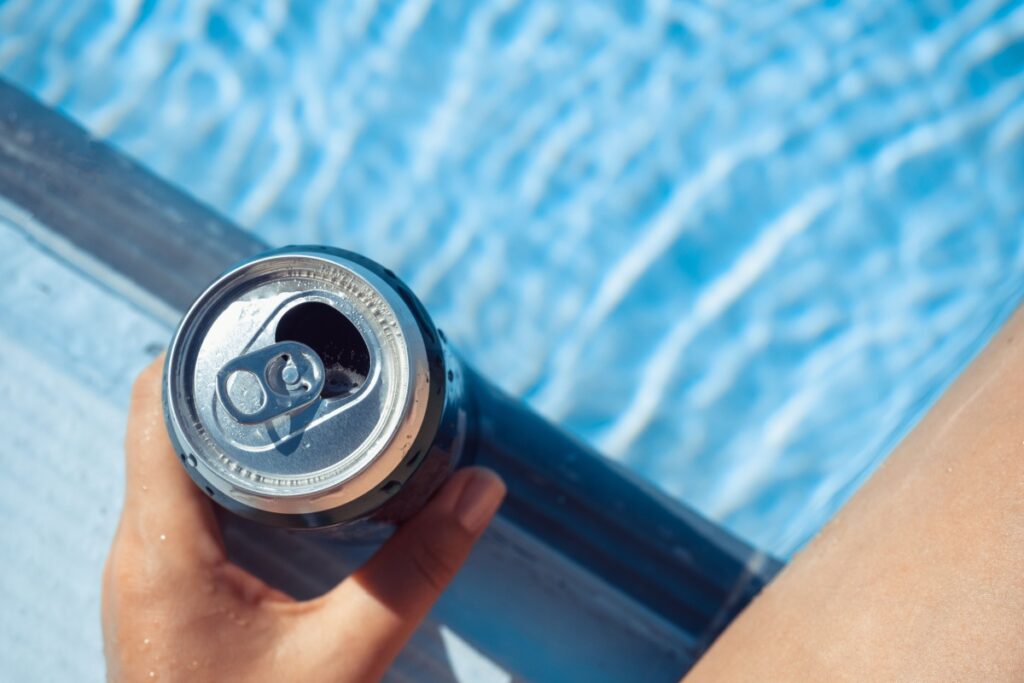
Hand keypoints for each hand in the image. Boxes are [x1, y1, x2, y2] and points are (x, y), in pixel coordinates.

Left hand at [102, 358, 505, 681]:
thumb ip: (416, 571)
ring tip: (303, 400)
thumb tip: (479, 487)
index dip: (205, 350)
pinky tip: (283, 474)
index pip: (155, 406)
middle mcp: (138, 549)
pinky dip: (227, 469)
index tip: (269, 326)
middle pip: (164, 422)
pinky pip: (181, 500)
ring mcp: (145, 570)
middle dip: (233, 380)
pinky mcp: (162, 589)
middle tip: (308, 357)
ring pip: (172, 461)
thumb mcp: (345, 659)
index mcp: (162, 548)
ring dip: (231, 424)